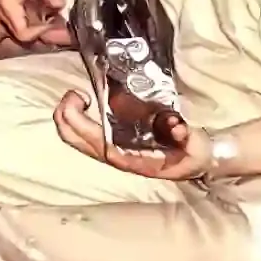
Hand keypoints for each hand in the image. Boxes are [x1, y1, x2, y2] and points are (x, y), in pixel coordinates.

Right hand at [0, 0, 70, 46]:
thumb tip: (62, 6)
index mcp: (8, 7)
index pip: (23, 33)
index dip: (40, 33)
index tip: (54, 23)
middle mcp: (1, 12)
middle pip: (20, 35)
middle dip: (41, 33)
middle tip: (59, 29)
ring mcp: (0, 10)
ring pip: (19, 28)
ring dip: (36, 28)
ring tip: (55, 22)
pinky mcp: (4, 7)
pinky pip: (17, 20)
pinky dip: (31, 20)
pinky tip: (45, 14)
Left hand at [53, 93, 214, 180]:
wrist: (195, 165)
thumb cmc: (191, 154)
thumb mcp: (193, 145)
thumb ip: (185, 135)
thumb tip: (177, 127)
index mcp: (131, 158)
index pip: (99, 144)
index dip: (83, 124)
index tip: (84, 99)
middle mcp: (116, 157)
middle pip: (78, 142)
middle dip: (66, 118)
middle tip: (74, 94)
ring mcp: (111, 153)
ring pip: (77, 141)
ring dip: (66, 120)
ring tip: (74, 96)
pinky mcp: (112, 146)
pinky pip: (84, 138)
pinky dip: (75, 122)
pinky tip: (79, 105)